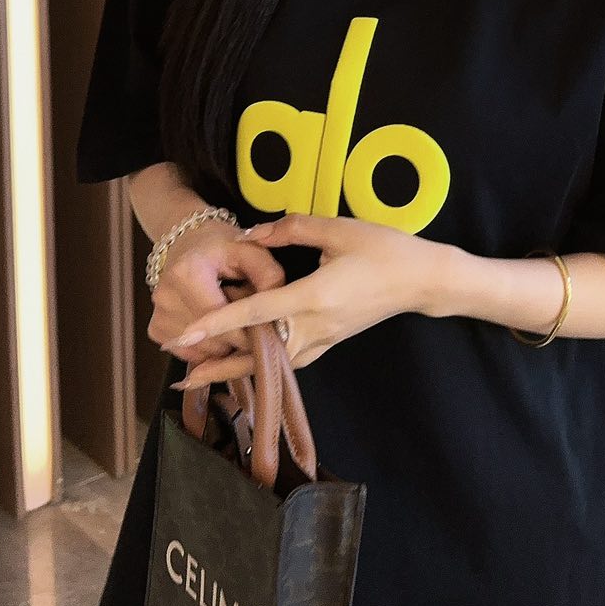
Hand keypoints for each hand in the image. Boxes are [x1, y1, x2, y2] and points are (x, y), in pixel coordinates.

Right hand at [147, 219, 287, 366]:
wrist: (187, 242)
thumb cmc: (223, 246)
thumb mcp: (251, 249)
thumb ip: (269, 275)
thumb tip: (277, 313)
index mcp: (187, 273)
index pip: (221, 320)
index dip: (248, 332)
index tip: (269, 334)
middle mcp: (166, 297)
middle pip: (212, 341)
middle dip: (238, 339)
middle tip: (253, 324)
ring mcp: (158, 315)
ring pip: (202, 352)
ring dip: (224, 345)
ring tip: (233, 320)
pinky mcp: (156, 329)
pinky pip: (190, 353)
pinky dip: (207, 348)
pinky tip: (216, 327)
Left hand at [170, 213, 448, 389]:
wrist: (423, 281)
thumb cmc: (384, 250)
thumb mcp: (338, 228)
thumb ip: (292, 228)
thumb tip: (252, 234)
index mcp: (313, 297)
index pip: (256, 314)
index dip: (218, 323)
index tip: (186, 334)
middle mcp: (315, 327)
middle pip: (258, 354)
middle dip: (219, 366)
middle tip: (181, 377)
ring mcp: (323, 339)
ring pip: (273, 363)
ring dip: (238, 370)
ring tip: (203, 377)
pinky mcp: (329, 342)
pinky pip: (290, 359)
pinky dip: (263, 365)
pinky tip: (247, 364)